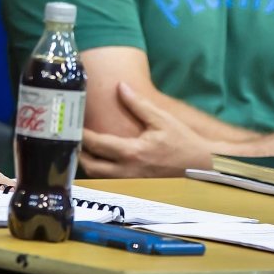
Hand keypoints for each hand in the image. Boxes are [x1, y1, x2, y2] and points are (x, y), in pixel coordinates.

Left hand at [80, 82, 214, 176]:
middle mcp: (127, 171)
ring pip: (98, 177)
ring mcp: (130, 182)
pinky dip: (100, 171)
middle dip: (79, 153)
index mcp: (132, 152)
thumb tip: (121, 87)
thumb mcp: (162, 119)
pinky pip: (110, 181)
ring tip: (83, 149)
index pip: (98, 144)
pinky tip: (100, 160)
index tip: (72, 124)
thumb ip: (138, 104)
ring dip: (88, 164)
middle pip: (91, 166)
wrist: (201, 166)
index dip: (82, 134)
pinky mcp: (134, 186)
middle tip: (72, 139)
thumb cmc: (182, 142)